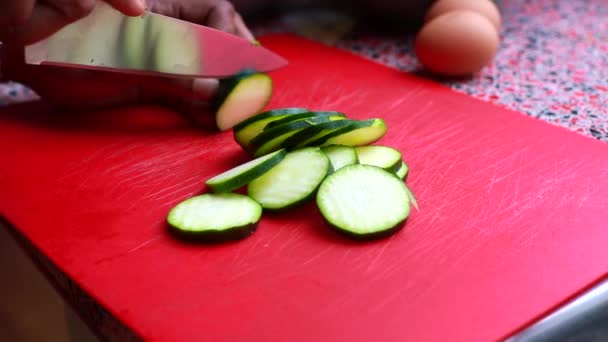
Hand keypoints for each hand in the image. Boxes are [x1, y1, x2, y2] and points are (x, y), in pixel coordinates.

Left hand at [1, 0, 255, 124]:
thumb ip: (172, 64)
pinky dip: (200, 109)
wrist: (35, 57)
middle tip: (245, 96)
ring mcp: (166, 58)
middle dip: (234, 73)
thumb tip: (213, 87)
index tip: (241, 69)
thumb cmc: (76, 39)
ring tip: (230, 115)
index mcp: (169, 6)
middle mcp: (172, 30)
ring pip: (208, 74)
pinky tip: (210, 120)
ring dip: (221, 96)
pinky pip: (188, 96)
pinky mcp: (156, 84)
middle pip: (220, 47)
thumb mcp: (128, 48)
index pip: (218, 15)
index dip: (235, 42)